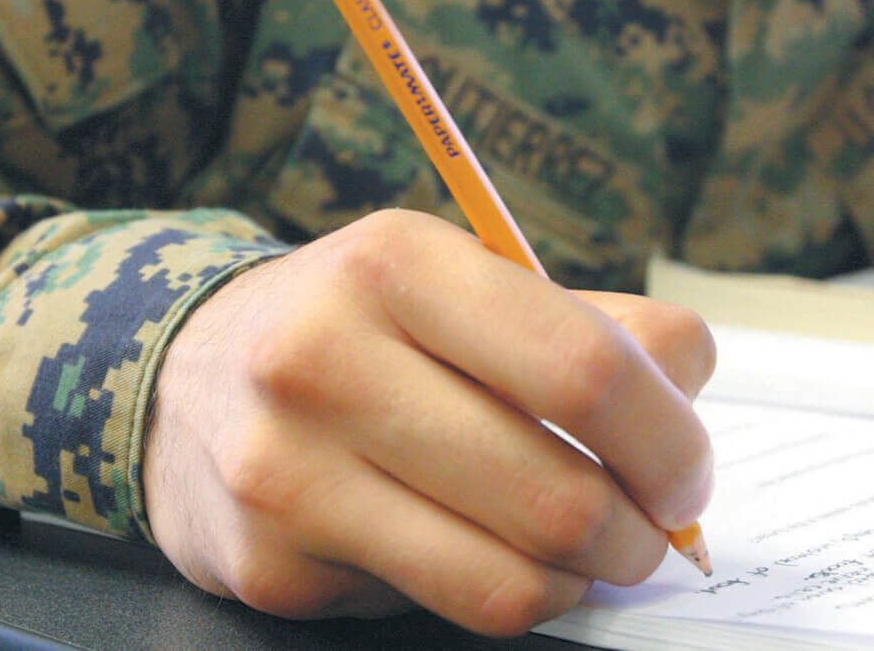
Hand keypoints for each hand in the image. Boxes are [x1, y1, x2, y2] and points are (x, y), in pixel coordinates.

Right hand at [142, 209, 714, 636]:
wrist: (182, 380)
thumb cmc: (363, 328)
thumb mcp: (461, 279)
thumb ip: (591, 326)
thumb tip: (690, 396)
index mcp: (395, 263)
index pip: (586, 369)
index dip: (671, 439)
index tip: (686, 471)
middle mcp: (324, 360)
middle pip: (559, 493)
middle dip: (642, 531)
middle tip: (651, 527)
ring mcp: (287, 473)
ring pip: (512, 579)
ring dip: (582, 576)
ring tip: (583, 546)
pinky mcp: (271, 567)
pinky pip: (443, 609)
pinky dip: (499, 592)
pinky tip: (484, 550)